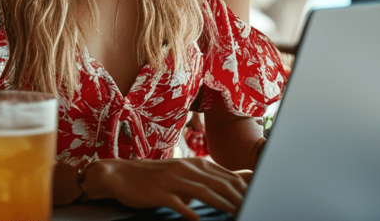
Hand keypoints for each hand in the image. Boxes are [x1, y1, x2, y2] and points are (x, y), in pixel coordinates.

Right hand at [83, 158, 251, 220]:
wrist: (122, 175)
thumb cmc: (156, 178)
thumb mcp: (182, 174)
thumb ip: (206, 180)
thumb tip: (232, 188)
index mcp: (195, 164)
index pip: (226, 176)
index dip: (243, 190)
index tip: (257, 201)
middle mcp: (186, 168)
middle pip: (220, 183)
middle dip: (239, 197)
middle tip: (252, 209)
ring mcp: (172, 179)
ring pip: (203, 192)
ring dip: (222, 204)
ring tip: (236, 214)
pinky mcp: (159, 191)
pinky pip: (177, 202)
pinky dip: (189, 211)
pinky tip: (197, 220)